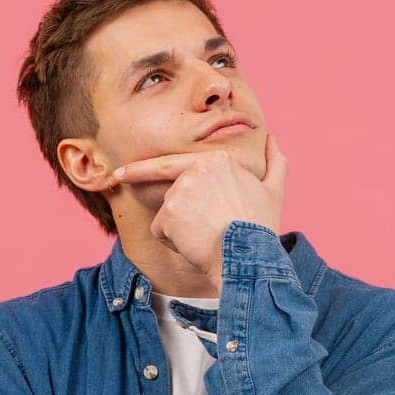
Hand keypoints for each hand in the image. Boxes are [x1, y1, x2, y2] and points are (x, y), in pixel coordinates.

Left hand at [112, 131, 287, 282]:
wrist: (249, 256)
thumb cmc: (261, 227)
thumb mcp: (274, 189)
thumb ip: (274, 160)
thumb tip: (273, 138)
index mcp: (218, 160)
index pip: (172, 162)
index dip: (142, 169)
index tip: (120, 172)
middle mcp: (197, 169)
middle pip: (173, 194)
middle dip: (182, 215)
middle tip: (188, 219)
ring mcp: (181, 189)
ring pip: (168, 214)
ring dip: (182, 230)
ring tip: (208, 237)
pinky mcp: (170, 212)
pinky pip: (161, 231)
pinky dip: (174, 243)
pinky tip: (195, 245)